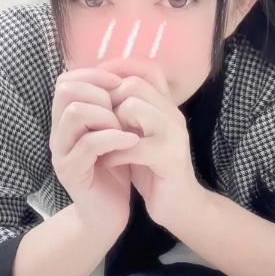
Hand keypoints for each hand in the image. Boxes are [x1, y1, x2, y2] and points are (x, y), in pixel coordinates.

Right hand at [49, 67, 139, 233]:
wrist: (108, 213)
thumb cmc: (114, 169)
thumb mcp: (114, 131)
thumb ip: (111, 105)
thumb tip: (121, 73)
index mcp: (65, 120)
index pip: (65, 81)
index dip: (93, 75)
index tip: (119, 85)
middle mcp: (57, 133)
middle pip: (65, 91)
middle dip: (99, 93)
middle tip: (121, 110)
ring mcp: (60, 152)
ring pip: (75, 113)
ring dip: (106, 115)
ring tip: (125, 128)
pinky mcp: (70, 172)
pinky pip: (88, 144)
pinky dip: (114, 138)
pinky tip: (132, 142)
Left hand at [95, 55, 199, 226]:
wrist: (179, 207)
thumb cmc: (152, 170)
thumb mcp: (136, 135)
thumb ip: (124, 113)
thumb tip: (95, 91)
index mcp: (167, 106)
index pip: (147, 68)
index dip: (119, 68)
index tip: (94, 81)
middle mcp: (173, 114)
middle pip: (134, 84)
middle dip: (108, 101)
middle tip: (97, 124)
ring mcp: (174, 134)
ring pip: (133, 107)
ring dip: (110, 125)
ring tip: (101, 143)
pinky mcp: (171, 158)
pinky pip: (133, 145)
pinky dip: (113, 154)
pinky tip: (104, 163)